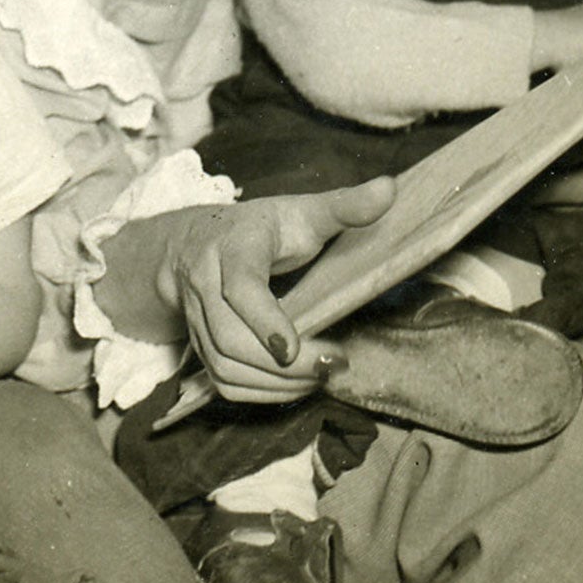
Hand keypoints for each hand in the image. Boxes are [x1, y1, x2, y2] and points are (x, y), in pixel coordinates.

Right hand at [160, 177, 396, 402]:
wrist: (193, 245)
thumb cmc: (261, 229)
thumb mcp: (301, 211)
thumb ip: (345, 204)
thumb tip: (390, 188)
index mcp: (232, 246)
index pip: (240, 286)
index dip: (263, 319)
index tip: (291, 348)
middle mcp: (204, 284)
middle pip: (230, 338)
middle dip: (282, 365)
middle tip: (333, 364)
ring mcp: (197, 319)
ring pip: (225, 367)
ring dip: (276, 384)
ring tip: (321, 376)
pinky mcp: (200, 347)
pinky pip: (223, 383)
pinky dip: (263, 393)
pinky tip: (297, 386)